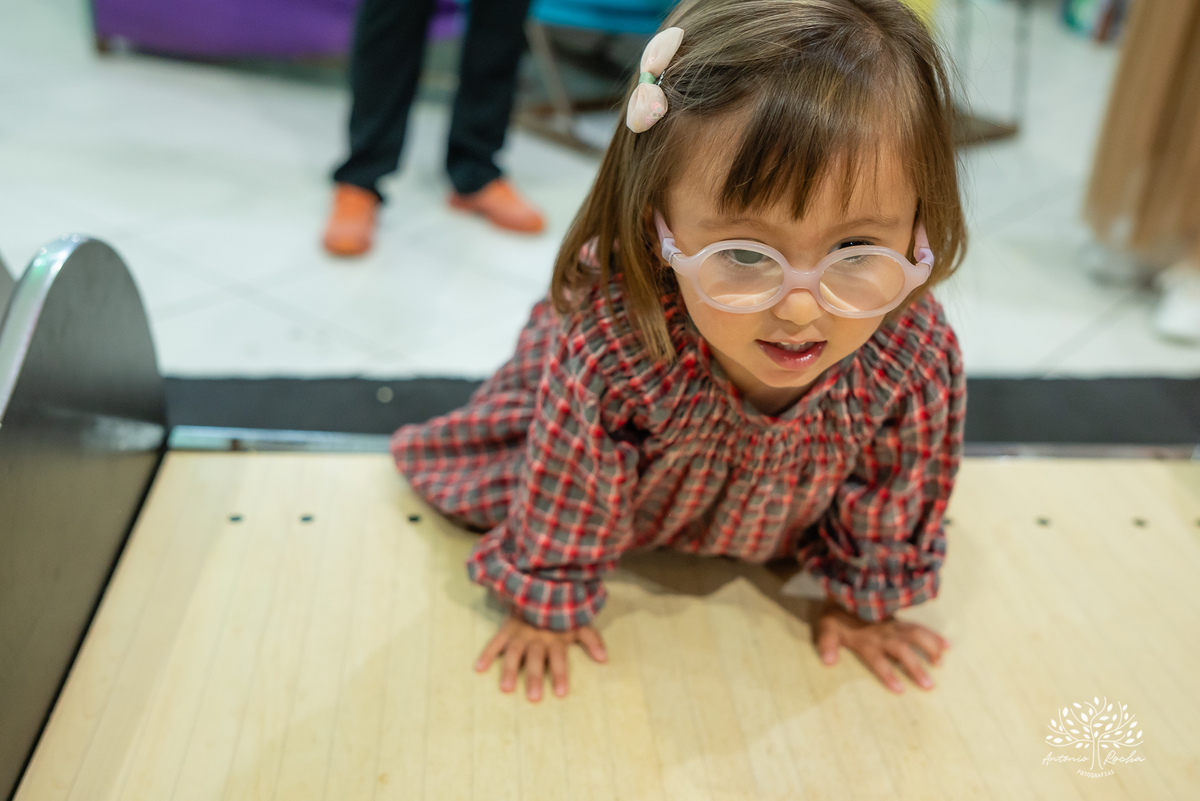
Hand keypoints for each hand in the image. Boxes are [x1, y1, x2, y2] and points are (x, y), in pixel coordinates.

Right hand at [475, 612, 607, 700]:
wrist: (540, 589)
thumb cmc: (561, 614)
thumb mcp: (578, 623)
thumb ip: (591, 639)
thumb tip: (604, 659)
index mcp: (555, 637)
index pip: (559, 657)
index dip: (560, 673)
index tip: (560, 693)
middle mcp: (537, 637)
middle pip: (536, 658)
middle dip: (535, 677)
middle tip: (534, 698)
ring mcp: (519, 633)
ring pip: (514, 653)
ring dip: (510, 669)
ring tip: (506, 688)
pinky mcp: (506, 629)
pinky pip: (495, 642)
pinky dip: (487, 654)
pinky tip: (479, 669)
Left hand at [813, 600, 949, 692]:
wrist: (844, 591)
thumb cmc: (836, 615)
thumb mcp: (826, 629)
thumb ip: (827, 644)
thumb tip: (828, 662)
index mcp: (866, 640)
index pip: (878, 660)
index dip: (888, 674)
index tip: (900, 689)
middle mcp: (883, 634)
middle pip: (902, 651)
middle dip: (915, 667)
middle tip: (929, 685)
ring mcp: (893, 626)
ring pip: (915, 636)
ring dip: (930, 648)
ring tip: (941, 663)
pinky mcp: (899, 620)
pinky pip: (919, 627)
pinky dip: (934, 635)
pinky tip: (947, 645)